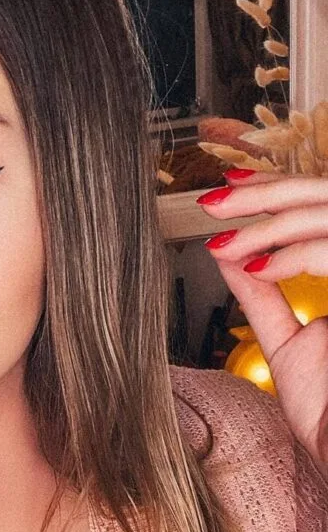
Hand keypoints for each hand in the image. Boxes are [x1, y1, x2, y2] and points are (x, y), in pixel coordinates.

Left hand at [199, 170, 327, 477]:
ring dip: (272, 225)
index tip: (231, 190)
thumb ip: (263, 296)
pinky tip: (260, 265)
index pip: (326, 208)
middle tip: (215, 201)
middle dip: (267, 194)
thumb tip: (229, 253)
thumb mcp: (289, 341)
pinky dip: (297, 255)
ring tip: (226, 241)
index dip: (280, 192)